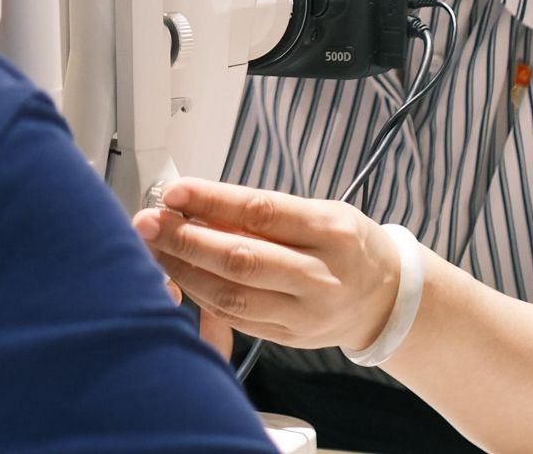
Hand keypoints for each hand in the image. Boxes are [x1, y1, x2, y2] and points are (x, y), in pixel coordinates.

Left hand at [134, 178, 402, 353]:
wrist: (384, 298)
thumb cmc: (345, 244)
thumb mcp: (318, 212)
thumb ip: (261, 213)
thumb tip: (196, 204)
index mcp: (330, 232)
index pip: (261, 213)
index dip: (212, 202)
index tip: (175, 192)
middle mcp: (320, 277)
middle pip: (241, 259)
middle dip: (185, 240)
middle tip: (148, 223)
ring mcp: (304, 315)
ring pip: (232, 296)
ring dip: (184, 271)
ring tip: (153, 249)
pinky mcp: (288, 339)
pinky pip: (235, 319)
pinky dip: (201, 295)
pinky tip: (179, 276)